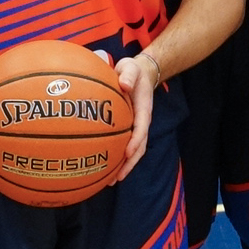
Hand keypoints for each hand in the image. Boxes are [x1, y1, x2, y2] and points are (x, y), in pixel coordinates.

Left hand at [110, 52, 158, 181]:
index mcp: (143, 109)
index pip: (141, 128)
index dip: (136, 141)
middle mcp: (141, 122)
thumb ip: (128, 74)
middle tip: (118, 177)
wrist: (140, 73)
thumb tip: (123, 84)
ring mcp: (136, 127)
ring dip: (124, 166)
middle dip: (130, 164)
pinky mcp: (128, 128)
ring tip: (111, 181)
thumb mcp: (132, 67)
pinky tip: (105, 168)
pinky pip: (124, 145)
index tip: (128, 153)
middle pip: (139, 147)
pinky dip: (118, 158)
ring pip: (133, 151)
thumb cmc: (133, 71)